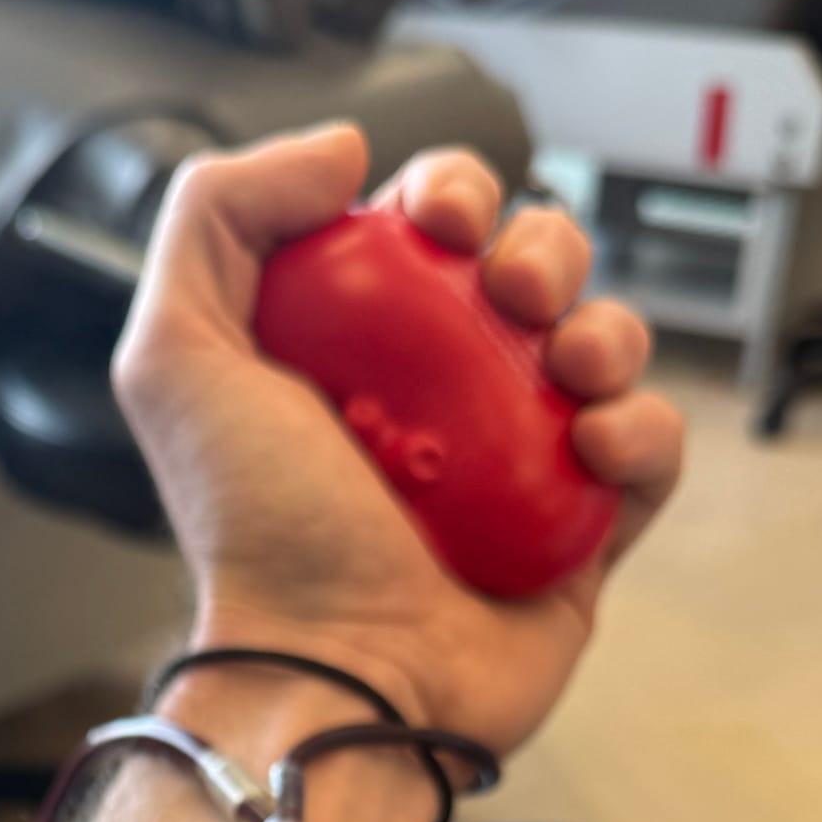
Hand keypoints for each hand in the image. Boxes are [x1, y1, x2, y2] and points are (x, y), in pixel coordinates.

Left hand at [113, 126, 681, 761]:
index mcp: (352, 356)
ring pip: (599, 349)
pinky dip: (641, 431)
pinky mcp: (577, 539)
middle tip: (512, 291)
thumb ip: (217, 218)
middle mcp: (436, 407)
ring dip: (603, 329)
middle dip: (540, 248)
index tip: (440, 217)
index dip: (450, 194)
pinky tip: (593, 444)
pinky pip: (644, 454)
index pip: (425, 232)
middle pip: (528, 272)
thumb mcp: (177, 358)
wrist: (333, 669)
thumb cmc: (257, 540)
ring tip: (568, 368)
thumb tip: (340, 151)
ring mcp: (514, 472)